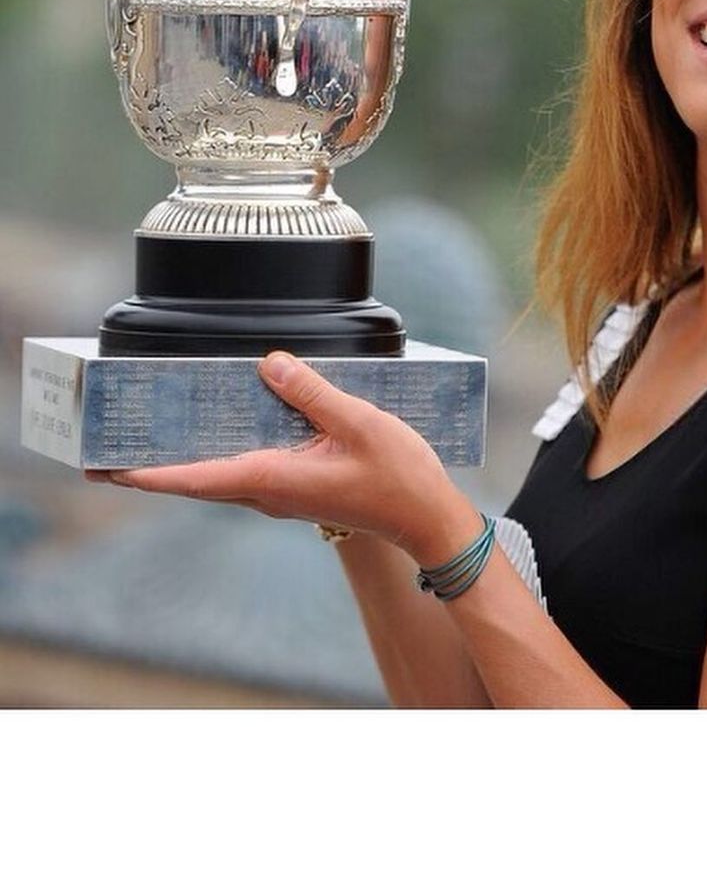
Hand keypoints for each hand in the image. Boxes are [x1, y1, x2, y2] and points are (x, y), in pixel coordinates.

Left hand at [88, 351, 481, 564]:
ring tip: (148, 430)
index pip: (193, 478)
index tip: (105, 468)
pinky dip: (217, 450)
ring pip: (217, 472)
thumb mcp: (359, 422)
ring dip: (181, 456)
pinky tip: (218, 426)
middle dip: (148, 465)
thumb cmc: (399, 478)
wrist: (426, 519)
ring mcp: (279, 492)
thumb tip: (268, 363)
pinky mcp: (294, 486)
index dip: (145, 473)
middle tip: (105, 447)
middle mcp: (267, 491)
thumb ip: (311, 392)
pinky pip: (243, 466)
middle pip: (193, 477)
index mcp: (272, 478)